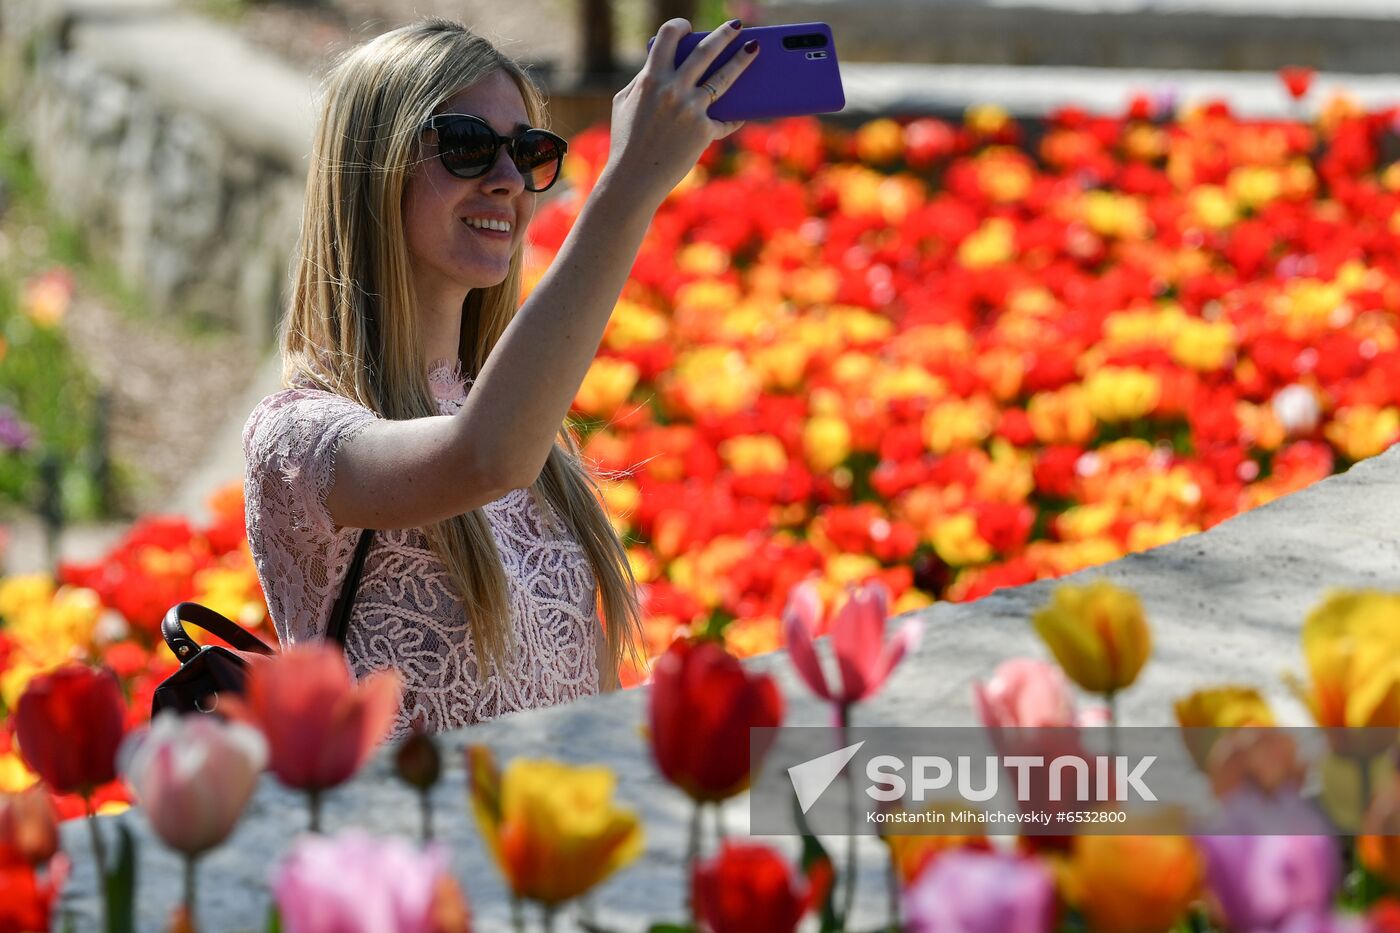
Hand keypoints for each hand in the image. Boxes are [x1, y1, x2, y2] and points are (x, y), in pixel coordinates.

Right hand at [602, 18, 759, 207]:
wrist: (634, 178)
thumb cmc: (626, 141)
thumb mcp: (623, 103)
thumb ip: (642, 81)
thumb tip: (661, 66)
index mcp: (650, 79)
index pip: (668, 36)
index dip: (678, 26)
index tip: (688, 26)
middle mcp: (673, 90)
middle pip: (705, 51)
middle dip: (724, 34)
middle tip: (737, 26)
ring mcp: (691, 109)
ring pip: (724, 78)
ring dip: (742, 60)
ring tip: (755, 50)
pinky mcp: (704, 131)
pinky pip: (724, 120)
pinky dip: (734, 117)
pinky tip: (745, 111)